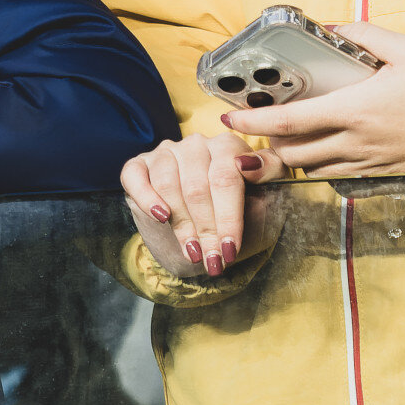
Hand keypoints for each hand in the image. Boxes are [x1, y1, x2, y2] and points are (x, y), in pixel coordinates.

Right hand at [122, 131, 288, 279]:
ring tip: (193, 252)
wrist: (206, 231)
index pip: (226, 179)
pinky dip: (147, 198)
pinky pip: (135, 177)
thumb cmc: (237, 214)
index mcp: (228, 146)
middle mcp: (196, 144)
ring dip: (181, 225)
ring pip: (168, 186)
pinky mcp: (138, 164)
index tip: (230, 249)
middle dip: (206, 230)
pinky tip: (161, 217)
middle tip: (212, 261)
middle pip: (198, 187)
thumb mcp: (265, 196)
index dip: (228, 217)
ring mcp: (166, 152)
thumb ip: (269, 172)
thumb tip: (248, 163)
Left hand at [218, 24, 404, 177]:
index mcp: (356, 111)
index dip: (251, 122)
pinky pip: (339, 176)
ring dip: (290, 158)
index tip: (226, 119)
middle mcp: (357, 143)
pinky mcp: (385, 175)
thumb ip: (364, 35)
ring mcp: (371, 164)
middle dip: (265, 143)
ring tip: (280, 139)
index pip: (288, 121)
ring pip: (313, 169)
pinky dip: (320, 167)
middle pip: (292, 154)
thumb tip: (331, 26)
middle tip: (254, 126)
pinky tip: (321, 153)